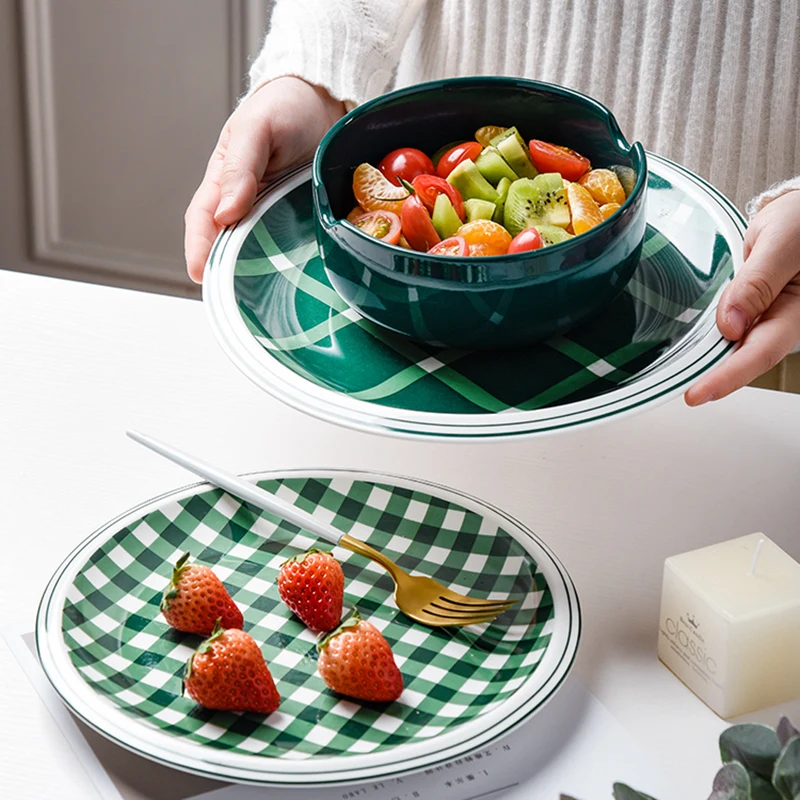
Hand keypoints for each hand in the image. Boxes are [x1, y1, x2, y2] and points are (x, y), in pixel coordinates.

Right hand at [184, 77, 345, 282]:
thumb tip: (226, 212)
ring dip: (262, 274)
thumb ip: (240, 168)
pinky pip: (295, 246)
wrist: (325, 101)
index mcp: (224, 184)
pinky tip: (302, 279)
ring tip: (267, 298)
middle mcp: (246, 205)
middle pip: (230, 247)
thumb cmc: (284, 108)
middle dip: (229, 274)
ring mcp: (274, 215)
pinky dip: (294, 263)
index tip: (199, 274)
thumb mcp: (256, 129)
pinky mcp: (302, 220)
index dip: (199, 250)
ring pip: (262, 252)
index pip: (204, 223)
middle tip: (236, 300)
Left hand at [685, 190, 799, 405]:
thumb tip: (731, 324)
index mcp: (797, 309)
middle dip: (713, 378)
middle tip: (682, 394)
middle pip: (744, 358)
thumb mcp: (781, 242)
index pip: (759, 352)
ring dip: (709, 363)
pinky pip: (729, 330)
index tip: (695, 395)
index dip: (726, 378)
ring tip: (679, 376)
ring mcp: (765, 316)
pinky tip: (691, 350)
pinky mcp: (751, 309)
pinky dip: (709, 342)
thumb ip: (757, 282)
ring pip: (734, 347)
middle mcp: (781, 319)